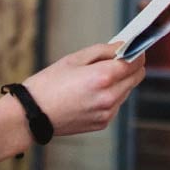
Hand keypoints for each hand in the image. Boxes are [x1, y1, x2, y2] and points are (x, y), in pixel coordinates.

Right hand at [24, 42, 145, 136]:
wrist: (33, 114)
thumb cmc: (49, 84)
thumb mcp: (75, 58)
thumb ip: (103, 51)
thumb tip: (122, 47)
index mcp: (103, 77)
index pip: (136, 62)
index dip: (136, 53)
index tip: (133, 48)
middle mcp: (109, 97)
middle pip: (137, 77)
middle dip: (130, 67)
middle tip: (114, 61)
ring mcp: (107, 112)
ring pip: (127, 91)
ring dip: (119, 82)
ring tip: (95, 79)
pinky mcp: (103, 123)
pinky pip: (116, 105)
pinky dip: (110, 96)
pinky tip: (90, 94)